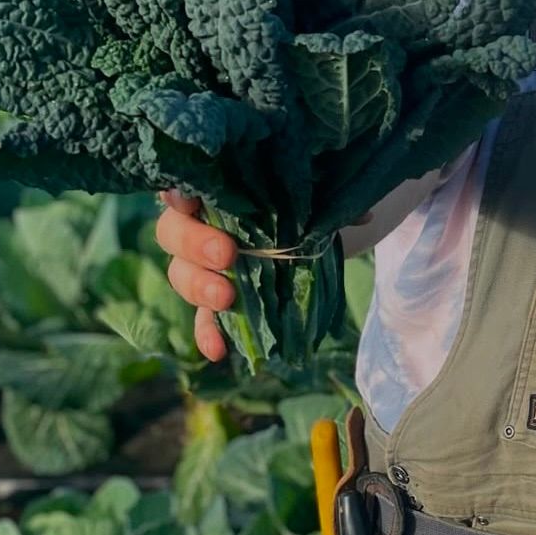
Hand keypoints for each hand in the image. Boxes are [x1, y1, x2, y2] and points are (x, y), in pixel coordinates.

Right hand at [154, 191, 376, 362]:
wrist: (310, 225)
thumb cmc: (301, 195)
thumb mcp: (313, 188)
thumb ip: (328, 194)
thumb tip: (362, 217)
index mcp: (219, 187)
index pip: (184, 184)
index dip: (180, 193)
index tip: (191, 201)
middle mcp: (201, 223)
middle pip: (173, 232)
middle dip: (195, 244)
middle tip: (227, 255)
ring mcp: (203, 264)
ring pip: (181, 274)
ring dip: (199, 288)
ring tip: (227, 299)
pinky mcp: (215, 297)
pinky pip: (201, 317)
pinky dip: (207, 332)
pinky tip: (218, 350)